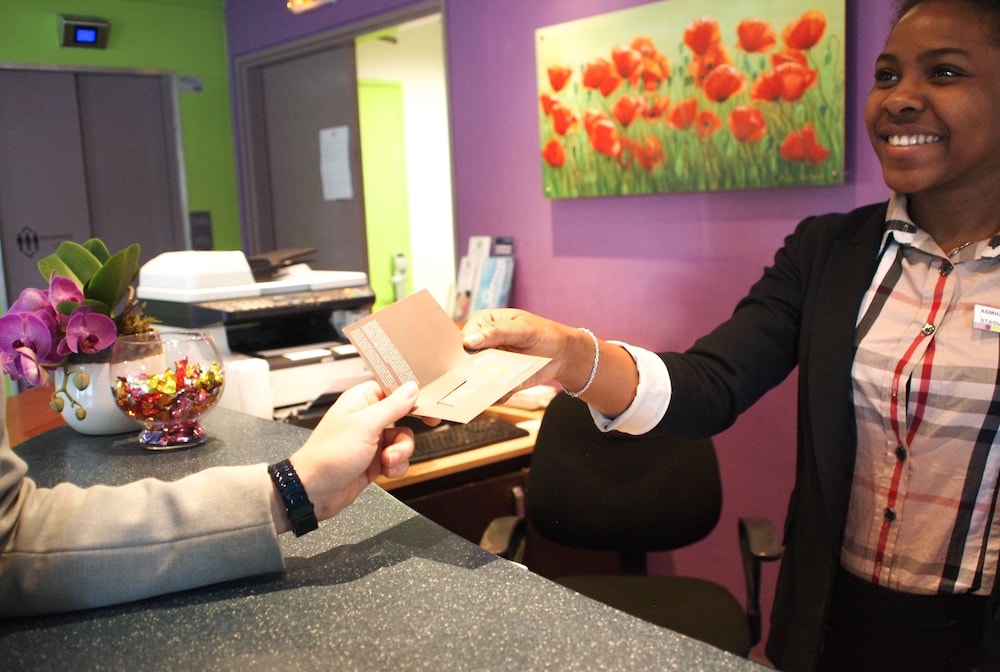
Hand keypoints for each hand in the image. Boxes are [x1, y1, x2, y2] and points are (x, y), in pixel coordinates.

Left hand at [274, 380, 417, 530]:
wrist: (315, 491)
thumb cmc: (330, 454)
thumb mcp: (366, 425)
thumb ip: (392, 406)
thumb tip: (410, 388)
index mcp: (361, 400)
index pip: (392, 388)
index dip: (411, 394)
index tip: (428, 401)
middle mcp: (367, 418)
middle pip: (403, 414)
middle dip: (410, 427)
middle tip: (429, 424)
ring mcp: (371, 440)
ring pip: (403, 439)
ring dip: (401, 451)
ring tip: (387, 460)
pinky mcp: (375, 460)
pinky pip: (397, 458)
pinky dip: (396, 465)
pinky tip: (386, 472)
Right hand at [461, 308, 585, 390]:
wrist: (563, 355)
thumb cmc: (544, 333)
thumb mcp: (523, 329)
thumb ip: (497, 332)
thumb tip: (470, 340)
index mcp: (483, 323)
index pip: (463, 337)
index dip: (462, 350)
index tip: (466, 361)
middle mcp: (482, 344)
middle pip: (464, 360)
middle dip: (468, 372)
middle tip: (475, 378)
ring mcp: (489, 364)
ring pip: (474, 379)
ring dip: (478, 386)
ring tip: (487, 389)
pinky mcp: (497, 380)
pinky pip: (488, 392)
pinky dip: (493, 396)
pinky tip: (502, 393)